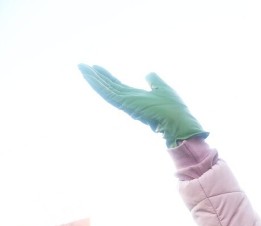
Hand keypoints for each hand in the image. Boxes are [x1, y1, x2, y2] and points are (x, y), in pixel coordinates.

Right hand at [78, 64, 207, 147]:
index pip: (118, 86)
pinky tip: (88, 75)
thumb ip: (154, 81)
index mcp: (137, 98)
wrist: (178, 122)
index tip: (97, 68)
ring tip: (81, 67)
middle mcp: (129, 101)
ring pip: (105, 89)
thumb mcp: (163, 89)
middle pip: (109, 87)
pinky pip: (108, 93)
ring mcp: (126, 103)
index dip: (108, 77)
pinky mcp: (126, 104)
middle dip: (96, 77)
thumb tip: (148, 73)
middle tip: (82, 66)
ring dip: (92, 79)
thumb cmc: (174, 109)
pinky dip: (98, 85)